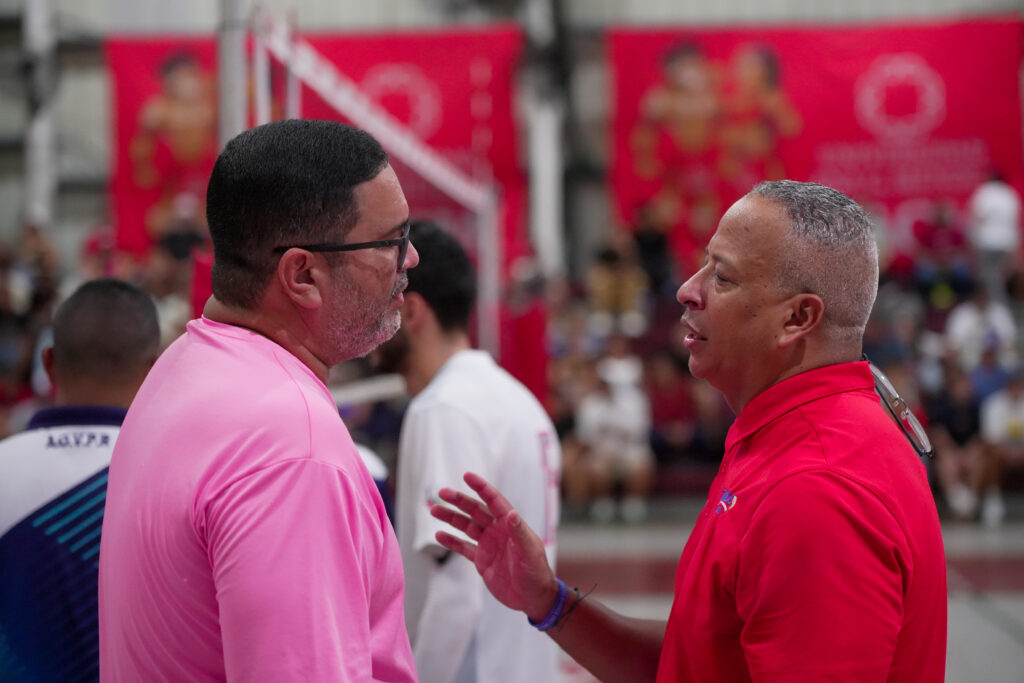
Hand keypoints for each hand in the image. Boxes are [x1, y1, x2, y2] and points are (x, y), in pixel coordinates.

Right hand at [430, 472, 558, 622]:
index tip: (467, 476)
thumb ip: (520, 533)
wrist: (533, 598)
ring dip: (450, 518)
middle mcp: (498, 531)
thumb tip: (512, 513)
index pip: (494, 501)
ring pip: (466, 526)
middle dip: (459, 501)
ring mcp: (488, 544)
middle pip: (475, 510)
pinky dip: (451, 541)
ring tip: (433, 510)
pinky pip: (463, 547)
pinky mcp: (482, 560)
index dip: (481, 488)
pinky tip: (439, 535)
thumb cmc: (536, 573)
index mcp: (510, 525)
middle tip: (442, 492)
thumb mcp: (530, 552)